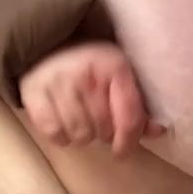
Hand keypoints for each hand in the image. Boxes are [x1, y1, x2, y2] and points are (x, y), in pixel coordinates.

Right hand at [19, 41, 165, 157]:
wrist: (47, 43)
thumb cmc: (92, 66)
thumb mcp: (120, 77)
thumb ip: (139, 106)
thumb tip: (159, 131)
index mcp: (114, 66)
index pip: (129, 119)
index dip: (129, 141)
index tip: (123, 150)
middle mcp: (86, 74)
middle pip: (104, 131)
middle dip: (104, 133)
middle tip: (97, 119)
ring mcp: (58, 83)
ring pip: (80, 136)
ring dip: (83, 135)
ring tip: (80, 119)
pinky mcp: (33, 94)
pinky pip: (55, 134)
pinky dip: (61, 136)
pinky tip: (62, 121)